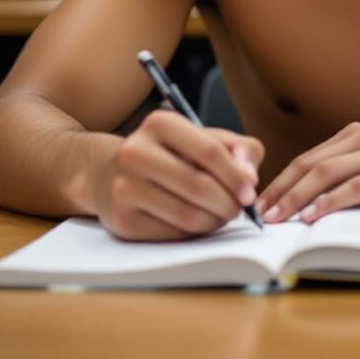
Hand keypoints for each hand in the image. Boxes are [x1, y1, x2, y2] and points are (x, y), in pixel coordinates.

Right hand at [92, 110, 264, 240]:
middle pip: (198, 187)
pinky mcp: (122, 221)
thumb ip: (239, 149)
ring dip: (215, 221)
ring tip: (221, 215)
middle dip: (228, 203)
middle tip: (239, 209)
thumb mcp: (205, 138)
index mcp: (160, 123)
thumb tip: (250, 177)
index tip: (250, 192)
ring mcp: (124, 187)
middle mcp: (135, 152)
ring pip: (187, 215)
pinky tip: (198, 222)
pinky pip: (172, 235)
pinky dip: (194, 234)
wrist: (109, 173)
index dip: (236, 175)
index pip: (208, 151)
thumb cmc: (171, 154)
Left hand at [257, 123, 359, 224]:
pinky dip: (330, 202)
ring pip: (327, 173)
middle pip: (311, 163)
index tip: (262, 203)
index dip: (282, 180)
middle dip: (281, 190)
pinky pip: (356, 188)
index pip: (311, 157)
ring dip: (297, 197)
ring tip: (278, 220)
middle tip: (259, 215)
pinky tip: (314, 218)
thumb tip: (318, 202)